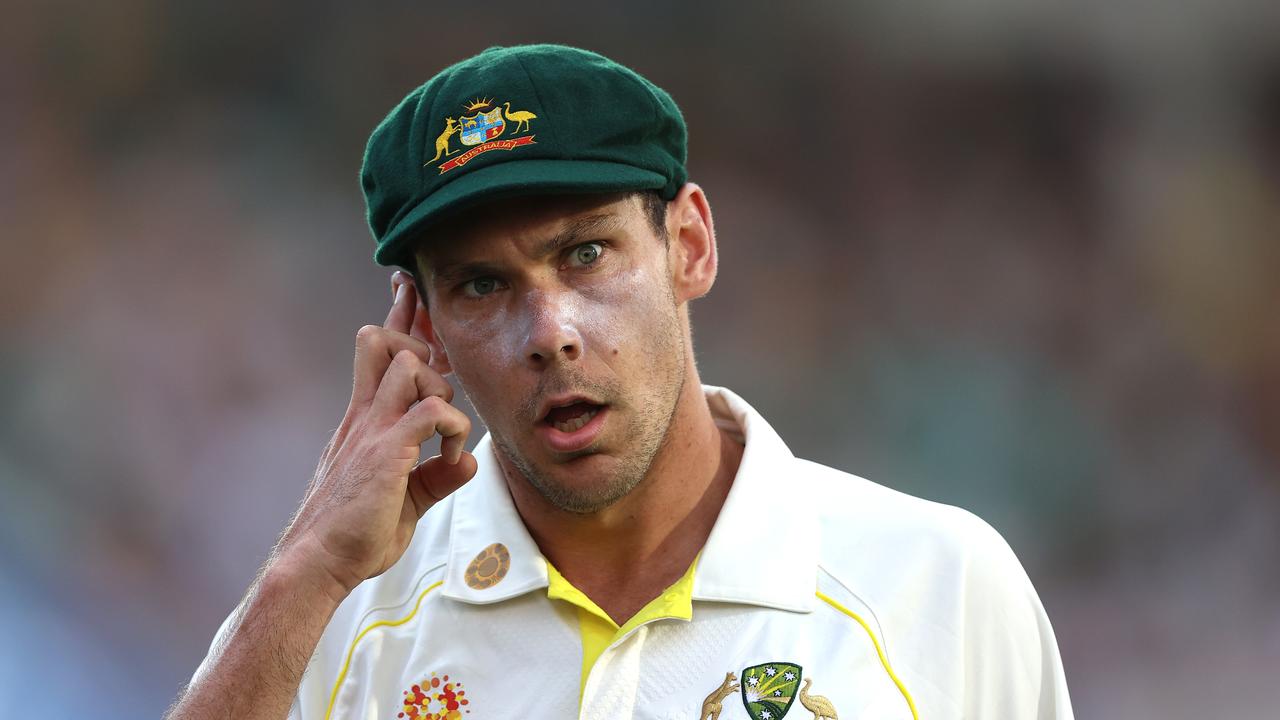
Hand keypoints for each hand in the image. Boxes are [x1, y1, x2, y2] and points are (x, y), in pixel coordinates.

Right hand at [275, 272, 476, 597]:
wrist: (316, 564)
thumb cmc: (354, 537)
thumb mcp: (404, 501)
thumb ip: (434, 478)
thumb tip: (467, 462)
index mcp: (362, 421)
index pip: (378, 354)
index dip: (396, 316)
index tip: (405, 284)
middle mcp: (364, 417)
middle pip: (387, 340)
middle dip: (419, 333)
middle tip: (438, 363)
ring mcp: (373, 431)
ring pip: (409, 363)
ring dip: (439, 384)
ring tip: (443, 427)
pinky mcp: (386, 451)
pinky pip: (432, 411)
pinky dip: (452, 427)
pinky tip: (449, 459)